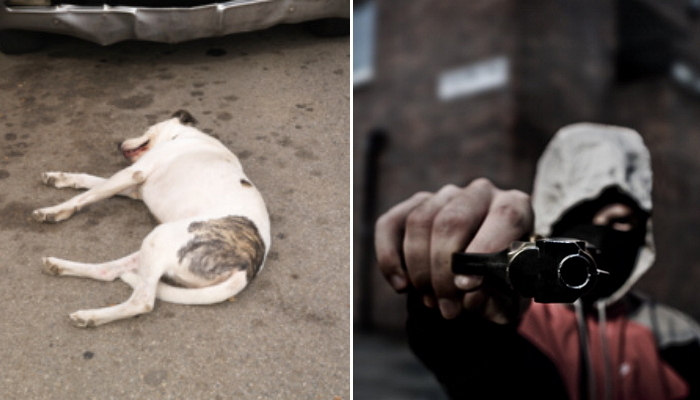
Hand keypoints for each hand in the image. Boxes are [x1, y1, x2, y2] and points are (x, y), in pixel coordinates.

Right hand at [374, 178, 533, 322]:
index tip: (468, 286)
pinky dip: (390, 259)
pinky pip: (390, 225)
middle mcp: (480, 193)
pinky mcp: (414, 204)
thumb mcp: (509, 298)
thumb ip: (498, 297)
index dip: (484, 250)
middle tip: (448, 308)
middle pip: (453, 220)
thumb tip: (473, 295)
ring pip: (419, 223)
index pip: (505, 216)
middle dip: (443, 271)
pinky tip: (401, 286)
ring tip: (432, 301)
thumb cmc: (499, 286)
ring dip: (420, 270)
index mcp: (515, 208)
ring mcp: (444, 196)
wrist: (477, 284)